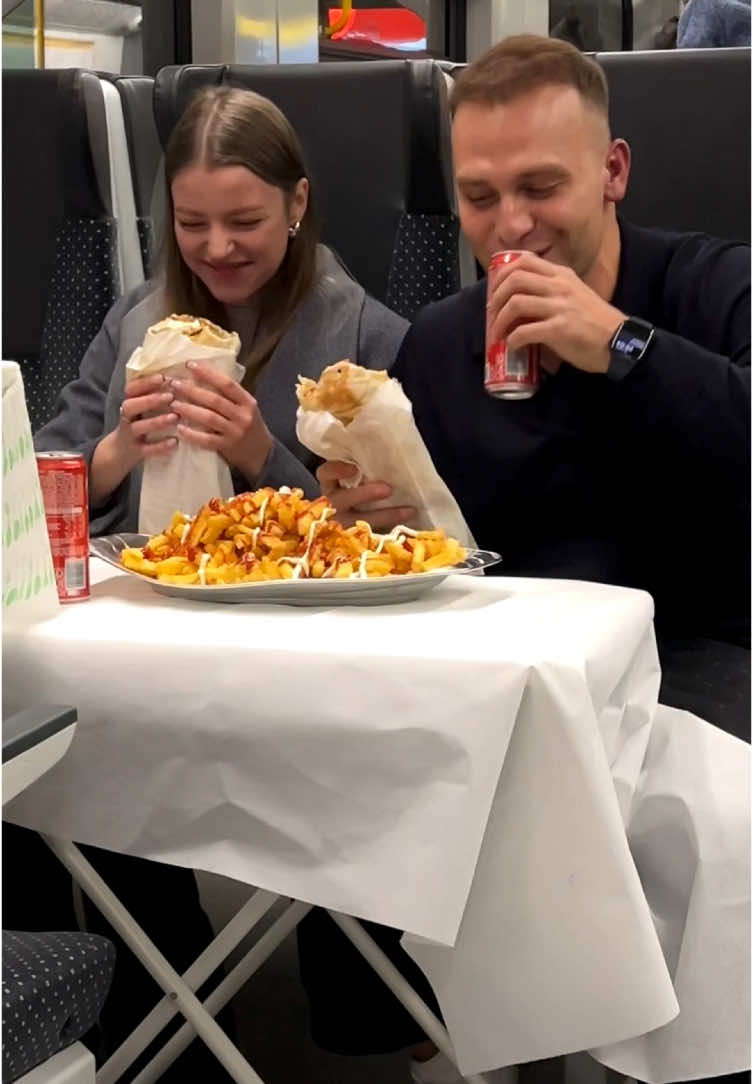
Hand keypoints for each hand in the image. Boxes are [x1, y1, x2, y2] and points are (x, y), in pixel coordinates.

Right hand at [89, 374, 176, 505]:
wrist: (119, 452)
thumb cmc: (137, 423)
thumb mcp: (140, 407)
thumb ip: (152, 394)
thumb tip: (175, 378)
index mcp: (129, 403)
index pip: (131, 389)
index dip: (145, 382)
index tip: (162, 377)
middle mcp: (126, 417)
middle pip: (131, 406)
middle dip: (150, 400)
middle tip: (170, 396)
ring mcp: (130, 435)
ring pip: (139, 427)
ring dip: (157, 421)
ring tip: (175, 417)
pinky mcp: (136, 452)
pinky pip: (147, 450)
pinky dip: (160, 446)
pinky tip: (175, 442)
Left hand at [170, 361, 272, 481]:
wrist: (261, 453)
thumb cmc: (249, 425)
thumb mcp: (246, 407)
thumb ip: (229, 395)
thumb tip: (201, 375)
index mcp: (247, 402)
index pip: (227, 384)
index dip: (208, 373)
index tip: (190, 365)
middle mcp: (243, 416)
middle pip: (215, 400)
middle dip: (192, 391)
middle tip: (174, 384)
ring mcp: (235, 433)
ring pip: (209, 418)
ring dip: (189, 410)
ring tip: (173, 404)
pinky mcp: (227, 447)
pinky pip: (207, 440)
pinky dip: (192, 434)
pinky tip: (180, 429)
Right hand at [317, 461, 416, 529]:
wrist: (348, 532)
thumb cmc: (357, 493)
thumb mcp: (353, 481)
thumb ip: (362, 472)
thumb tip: (390, 457)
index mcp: (329, 486)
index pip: (326, 474)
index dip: (337, 470)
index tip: (353, 468)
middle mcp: (331, 506)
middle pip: (341, 500)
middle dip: (364, 494)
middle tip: (387, 489)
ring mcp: (341, 525)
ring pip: (360, 521)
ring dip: (386, 515)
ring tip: (408, 510)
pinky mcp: (355, 540)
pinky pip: (373, 535)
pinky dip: (392, 527)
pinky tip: (408, 521)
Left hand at [487, 252, 625, 373]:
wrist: (619, 342)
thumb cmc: (595, 323)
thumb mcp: (574, 295)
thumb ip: (552, 292)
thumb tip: (522, 302)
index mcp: (562, 275)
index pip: (524, 261)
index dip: (502, 274)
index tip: (495, 290)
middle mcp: (559, 286)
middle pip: (514, 278)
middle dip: (496, 296)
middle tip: (491, 312)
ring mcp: (560, 307)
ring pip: (515, 303)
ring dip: (499, 320)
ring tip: (497, 333)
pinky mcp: (560, 329)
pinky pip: (524, 331)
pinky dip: (512, 339)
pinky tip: (512, 346)